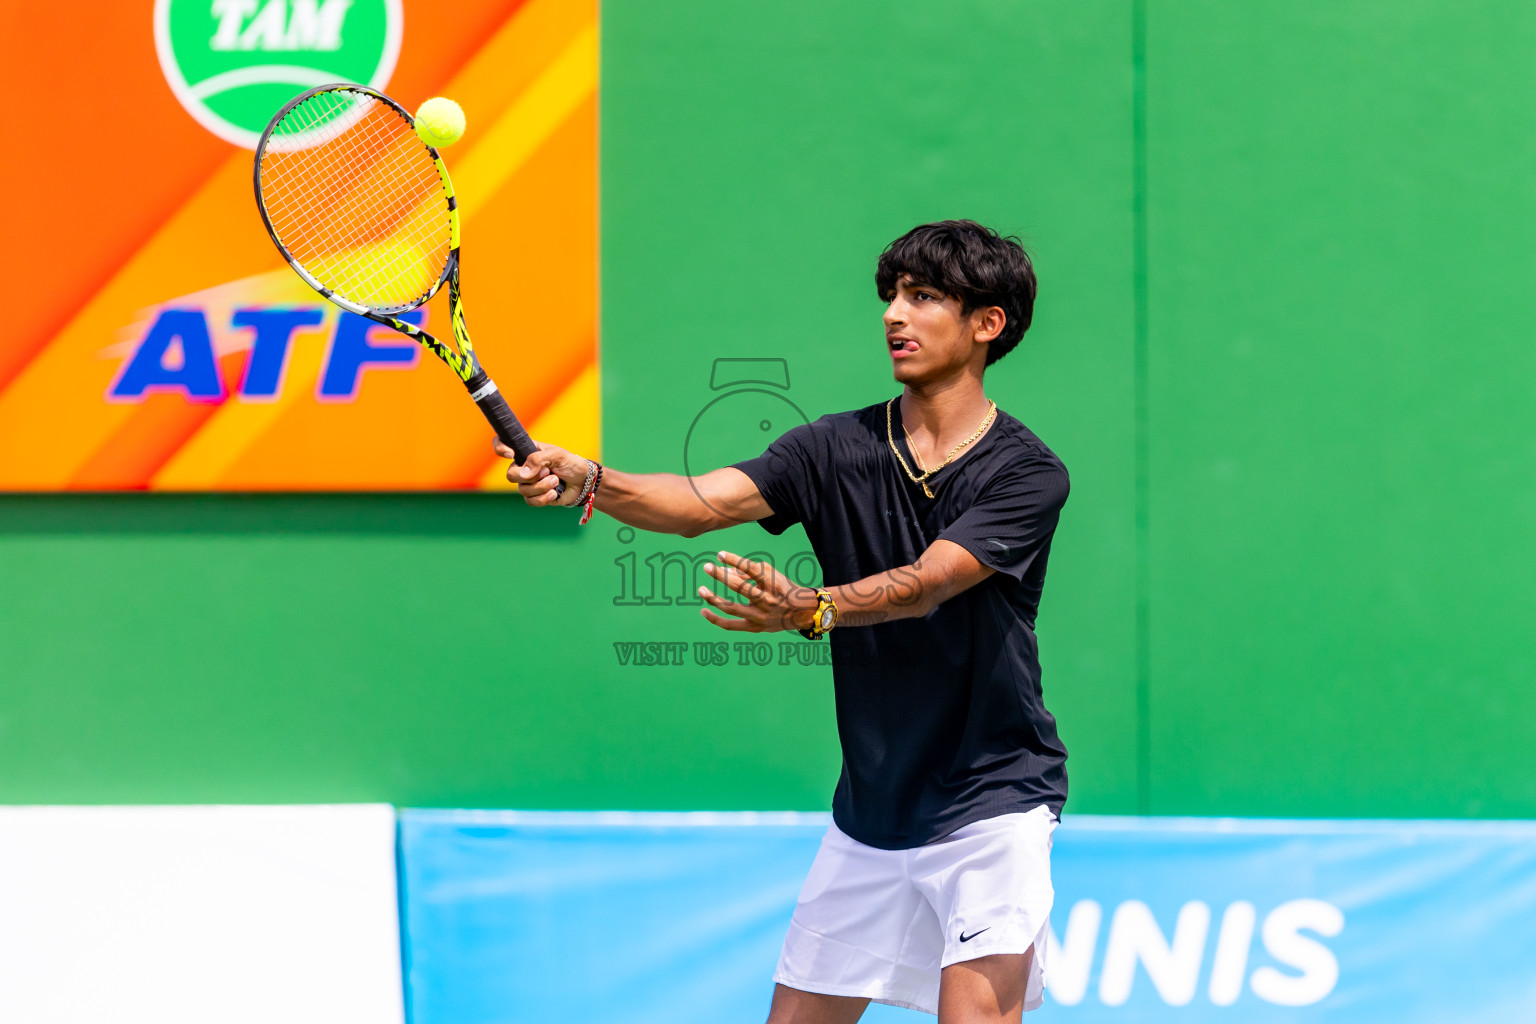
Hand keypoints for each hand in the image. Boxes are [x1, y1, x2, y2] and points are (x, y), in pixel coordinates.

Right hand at [492, 437, 587, 506]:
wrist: (582, 482)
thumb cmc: (570, 463)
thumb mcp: (556, 455)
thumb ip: (538, 460)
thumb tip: (523, 473)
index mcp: (526, 451)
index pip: (503, 445)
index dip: (500, 448)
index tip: (511, 454)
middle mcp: (524, 467)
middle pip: (511, 474)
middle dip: (530, 477)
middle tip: (546, 472)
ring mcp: (528, 483)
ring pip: (523, 490)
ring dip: (542, 487)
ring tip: (556, 481)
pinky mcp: (535, 496)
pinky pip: (531, 500)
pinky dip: (544, 498)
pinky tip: (555, 492)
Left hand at [698, 550, 817, 632]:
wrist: (801, 612)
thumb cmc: (782, 588)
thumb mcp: (771, 576)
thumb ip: (748, 573)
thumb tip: (724, 571)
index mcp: (774, 583)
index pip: (752, 569)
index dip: (735, 561)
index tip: (720, 554)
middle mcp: (768, 600)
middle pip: (740, 588)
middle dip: (721, 576)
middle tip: (706, 567)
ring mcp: (761, 616)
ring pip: (732, 608)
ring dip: (714, 599)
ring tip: (700, 590)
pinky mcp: (755, 628)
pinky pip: (731, 625)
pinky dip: (715, 619)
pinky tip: (704, 611)